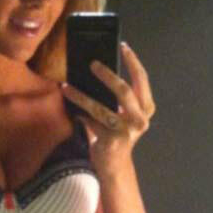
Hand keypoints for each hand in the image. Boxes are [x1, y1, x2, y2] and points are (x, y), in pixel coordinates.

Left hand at [62, 42, 155, 174]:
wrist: (115, 165)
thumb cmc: (117, 135)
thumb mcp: (122, 115)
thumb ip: (115, 97)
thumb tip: (95, 72)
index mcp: (146, 109)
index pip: (142, 80)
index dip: (133, 62)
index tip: (123, 47)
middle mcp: (140, 119)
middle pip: (123, 90)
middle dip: (107, 75)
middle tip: (92, 64)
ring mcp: (126, 130)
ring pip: (100, 107)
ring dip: (80, 96)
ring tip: (66, 87)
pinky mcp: (111, 140)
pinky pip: (90, 122)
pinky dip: (79, 115)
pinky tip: (71, 110)